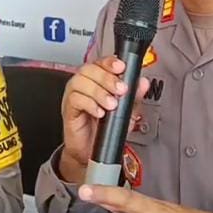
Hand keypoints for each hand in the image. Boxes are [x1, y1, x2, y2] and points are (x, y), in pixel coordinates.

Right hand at [60, 56, 147, 182]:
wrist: (92, 151)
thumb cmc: (106, 128)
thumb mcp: (126, 112)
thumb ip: (135, 97)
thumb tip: (143, 83)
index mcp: (98, 80)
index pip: (102, 62)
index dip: (110, 61)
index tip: (121, 67)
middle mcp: (85, 84)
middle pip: (90, 69)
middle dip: (107, 78)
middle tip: (120, 90)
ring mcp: (75, 95)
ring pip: (81, 81)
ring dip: (99, 91)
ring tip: (111, 104)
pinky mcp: (68, 109)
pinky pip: (75, 99)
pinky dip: (89, 104)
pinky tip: (99, 112)